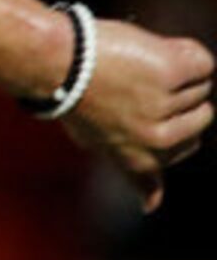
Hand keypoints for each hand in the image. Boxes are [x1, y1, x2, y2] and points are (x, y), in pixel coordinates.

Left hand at [65, 18, 214, 211]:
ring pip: (201, 86)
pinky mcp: (172, 72)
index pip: (188, 148)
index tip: (142, 123)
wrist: (56, 63)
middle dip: (177, 98)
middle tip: (135, 86)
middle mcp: (157, 139)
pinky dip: (184, 53)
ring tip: (134, 69)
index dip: (169, 127)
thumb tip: (150, 206)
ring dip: (174, 73)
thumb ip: (133, 173)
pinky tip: (153, 53)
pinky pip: (203, 64)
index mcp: (140, 160)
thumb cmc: (75, 99)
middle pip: (202, 116)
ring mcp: (165, 105)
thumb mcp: (99, 145)